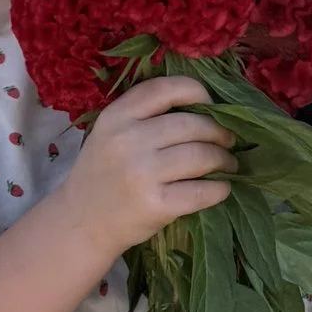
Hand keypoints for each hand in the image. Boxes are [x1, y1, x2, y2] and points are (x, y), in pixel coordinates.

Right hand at [58, 77, 233, 254]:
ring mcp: (141, 173)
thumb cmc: (104, 174)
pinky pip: (201, 191)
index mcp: (116, 116)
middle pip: (192, 124)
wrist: (82, 222)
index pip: (164, 90)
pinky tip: (222, 188)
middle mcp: (127, 140)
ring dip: (223, 158)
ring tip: (228, 163)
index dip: (195, 91)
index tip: (210, 102)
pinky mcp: (155, 204)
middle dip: (218, 132)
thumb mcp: (109, 133)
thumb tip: (204, 106)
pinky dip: (219, 189)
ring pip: (201, 155)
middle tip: (228, 140)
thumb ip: (143, 116)